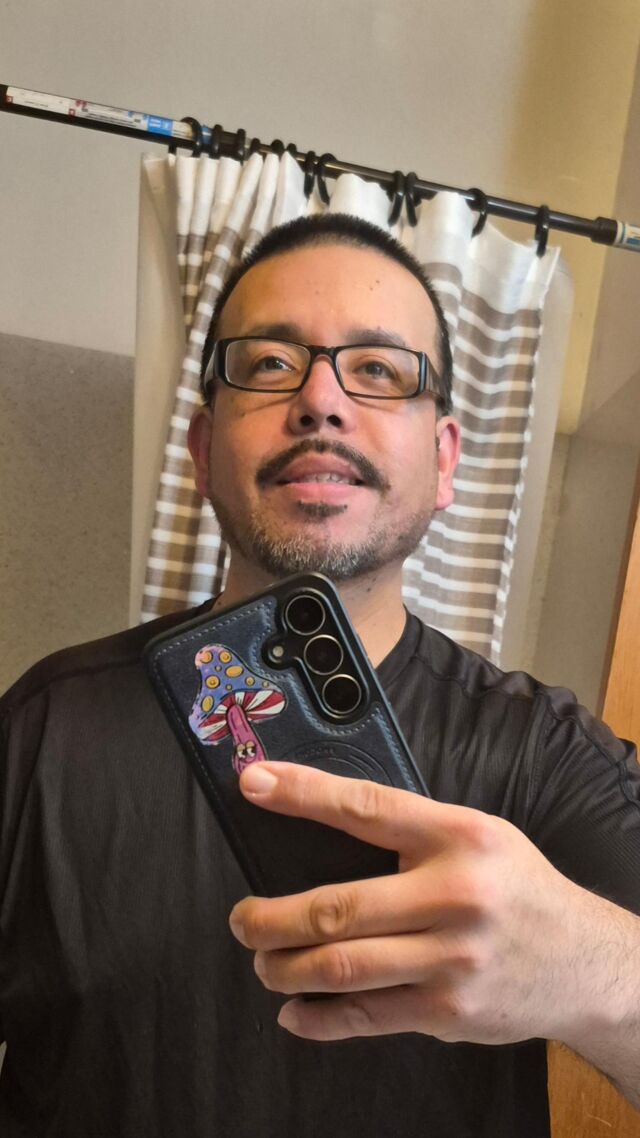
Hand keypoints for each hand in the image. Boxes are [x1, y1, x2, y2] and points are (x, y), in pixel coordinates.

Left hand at [229, 762, 592, 1043]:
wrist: (583, 961)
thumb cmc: (516, 888)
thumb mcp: (477, 836)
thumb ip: (409, 832)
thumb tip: (321, 829)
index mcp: (458, 836)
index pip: (364, 807)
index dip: (303, 794)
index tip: (255, 784)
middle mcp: (454, 895)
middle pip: (337, 907)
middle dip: (270, 917)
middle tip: (242, 919)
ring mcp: (450, 959)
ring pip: (340, 967)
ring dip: (284, 968)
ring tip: (264, 961)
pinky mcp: (448, 1011)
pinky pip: (366, 1017)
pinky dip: (318, 1019)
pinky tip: (296, 1012)